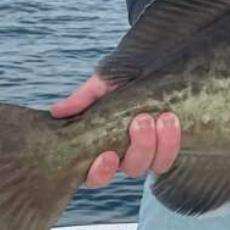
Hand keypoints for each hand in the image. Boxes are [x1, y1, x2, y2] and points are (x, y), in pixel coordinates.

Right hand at [51, 74, 180, 186]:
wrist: (162, 55)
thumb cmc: (130, 70)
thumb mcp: (107, 80)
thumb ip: (85, 97)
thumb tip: (57, 112)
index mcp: (102, 143)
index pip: (94, 174)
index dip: (100, 172)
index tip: (108, 154)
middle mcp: (126, 152)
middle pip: (131, 169)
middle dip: (139, 148)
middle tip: (142, 120)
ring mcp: (152, 149)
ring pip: (154, 165)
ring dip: (160, 145)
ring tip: (163, 118)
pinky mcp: (173, 144)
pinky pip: (171, 157)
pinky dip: (172, 143)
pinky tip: (171, 120)